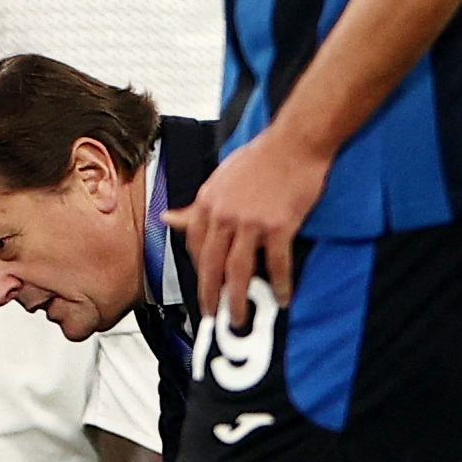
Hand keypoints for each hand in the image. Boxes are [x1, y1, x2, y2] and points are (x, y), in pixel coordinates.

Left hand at [171, 129, 329, 324]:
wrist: (295, 142)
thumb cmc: (260, 158)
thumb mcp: (219, 179)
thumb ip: (196, 206)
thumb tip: (167, 219)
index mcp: (207, 202)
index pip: (193, 245)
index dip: (198, 270)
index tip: (205, 285)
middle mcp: (223, 215)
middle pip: (210, 265)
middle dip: (209, 296)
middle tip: (211, 317)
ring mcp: (250, 222)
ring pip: (237, 271)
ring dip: (236, 300)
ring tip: (238, 318)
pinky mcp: (278, 226)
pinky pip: (276, 264)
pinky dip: (279, 284)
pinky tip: (282, 297)